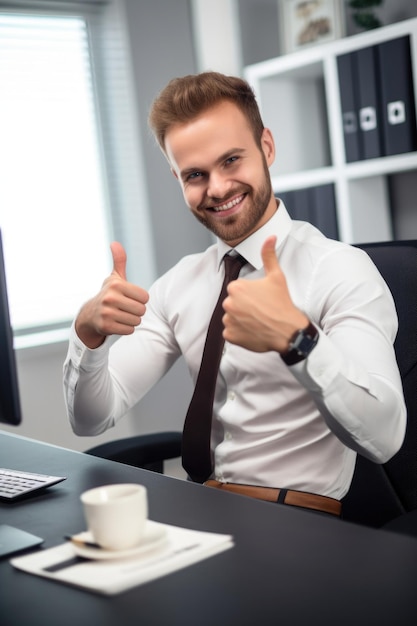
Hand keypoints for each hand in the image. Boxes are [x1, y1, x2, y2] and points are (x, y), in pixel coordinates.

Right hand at [75, 242, 148, 348]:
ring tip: (120, 315)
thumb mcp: (114, 278)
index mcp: (116, 285)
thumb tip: (115, 243)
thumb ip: (119, 261)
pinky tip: (117, 323)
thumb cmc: (109, 294)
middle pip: (142, 310)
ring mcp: (107, 313)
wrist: (90, 315)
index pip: (145, 297)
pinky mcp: (106, 327)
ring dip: (131, 320)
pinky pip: (129, 330)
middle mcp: (110, 298)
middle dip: (137, 311)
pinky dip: (126, 328)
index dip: (140, 299)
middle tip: (125, 308)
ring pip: (136, 321)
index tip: (129, 298)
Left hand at [222, 236, 307, 352]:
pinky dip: (240, 332)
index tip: (261, 299)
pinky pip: (231, 332)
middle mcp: (228, 304)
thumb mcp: (276, 277)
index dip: (250, 294)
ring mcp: (228, 321)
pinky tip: (253, 330)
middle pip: (233, 303)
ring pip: (232, 317)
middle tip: (261, 310)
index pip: (237, 290)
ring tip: (258, 321)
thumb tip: (270, 237)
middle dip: (244, 306)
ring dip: (241, 319)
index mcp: (236, 288)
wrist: (288, 332)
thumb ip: (268, 256)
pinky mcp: (230, 336)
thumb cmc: (282, 304)